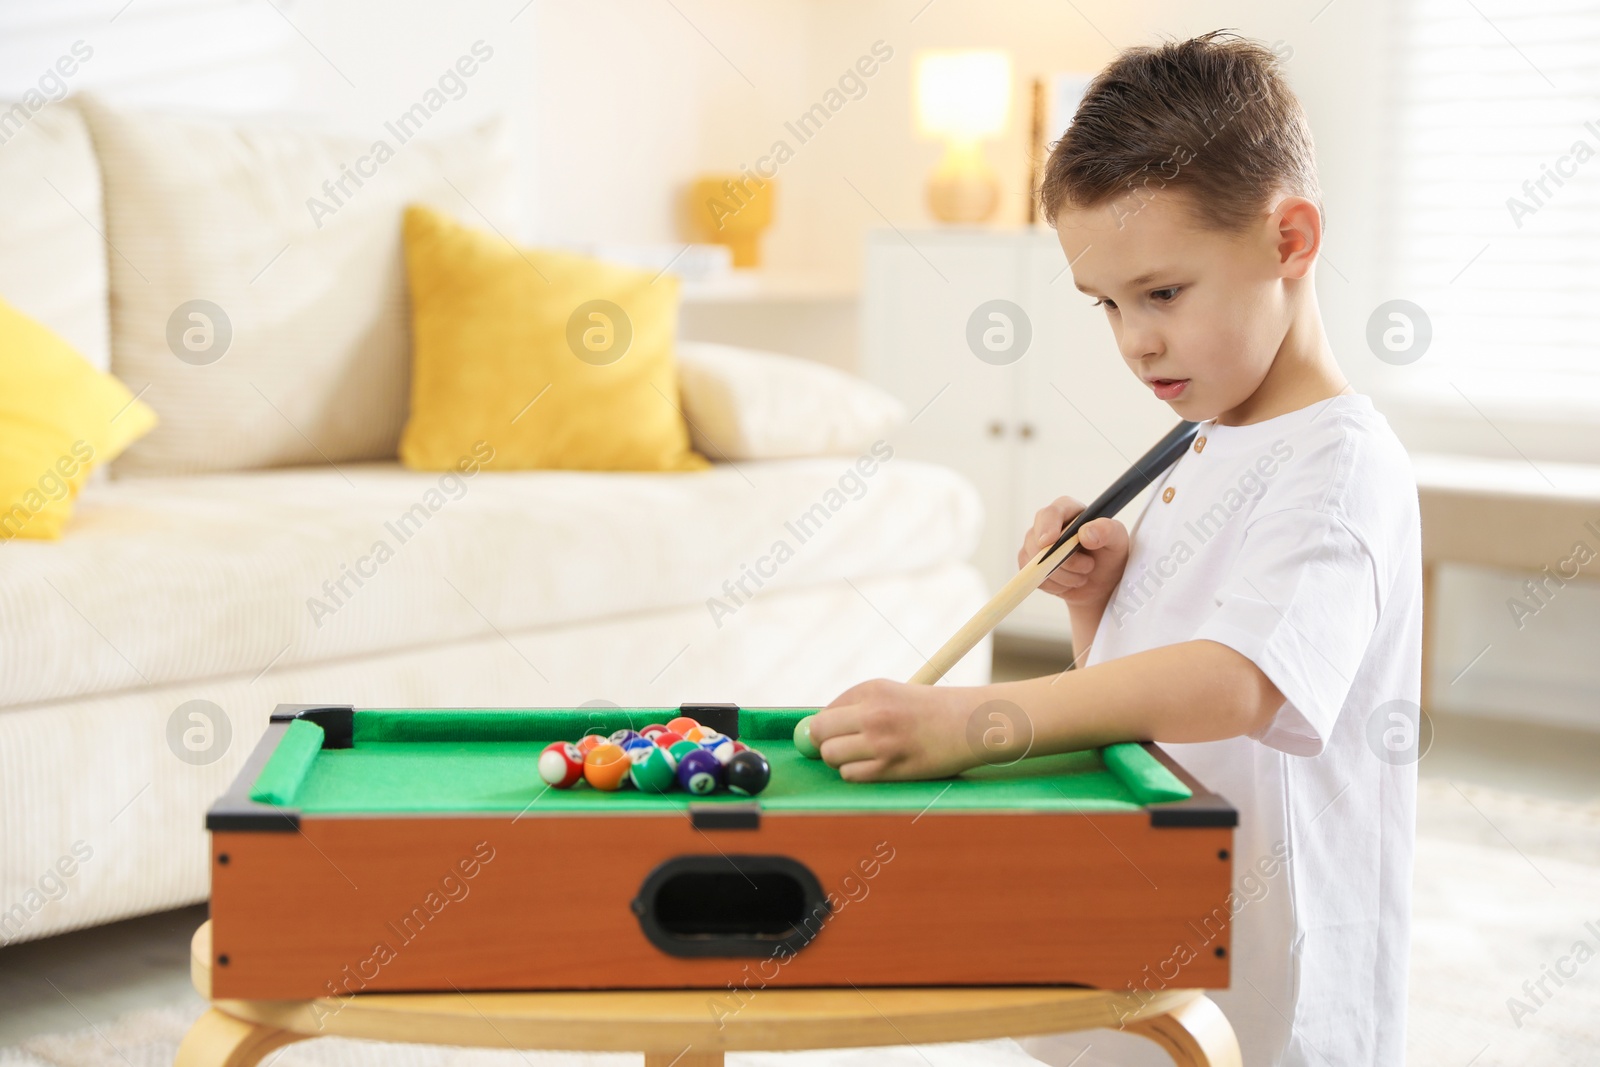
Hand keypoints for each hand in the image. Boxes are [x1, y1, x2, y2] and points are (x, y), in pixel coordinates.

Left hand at [809, 679, 983, 781]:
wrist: (971, 724)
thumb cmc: (931, 711)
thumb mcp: (894, 694)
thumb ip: (859, 707)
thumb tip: (817, 730)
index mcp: (872, 689)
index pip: (826, 711)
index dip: (829, 726)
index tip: (839, 734)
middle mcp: (872, 712)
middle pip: (818, 732)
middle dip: (823, 742)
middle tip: (839, 748)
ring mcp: (881, 741)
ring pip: (831, 756)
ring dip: (841, 761)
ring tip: (865, 757)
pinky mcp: (890, 767)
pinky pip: (851, 775)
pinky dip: (857, 774)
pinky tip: (877, 767)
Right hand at [1019, 497, 1128, 609]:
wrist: (1102, 583)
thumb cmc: (1110, 556)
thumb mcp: (1118, 540)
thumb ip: (1107, 531)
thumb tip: (1085, 533)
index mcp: (1068, 510)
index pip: (1051, 513)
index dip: (1048, 526)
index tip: (1051, 541)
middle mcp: (1048, 524)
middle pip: (1036, 539)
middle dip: (1060, 560)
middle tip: (1088, 567)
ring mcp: (1035, 544)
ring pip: (1034, 561)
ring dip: (1061, 575)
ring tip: (1082, 576)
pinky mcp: (1030, 564)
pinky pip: (1031, 576)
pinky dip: (1052, 585)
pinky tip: (1067, 583)